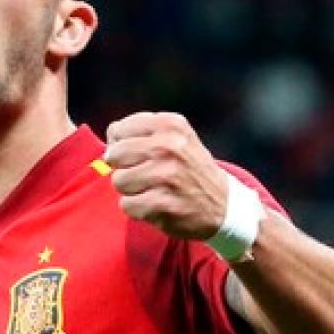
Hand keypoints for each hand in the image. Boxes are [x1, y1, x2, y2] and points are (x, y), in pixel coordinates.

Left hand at [104, 112, 228, 240]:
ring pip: (118, 181)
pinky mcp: (163, 204)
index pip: (117, 130)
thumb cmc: (187, 168)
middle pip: (113, 155)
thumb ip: (139, 132)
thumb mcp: (174, 137)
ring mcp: (167, 176)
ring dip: (131, 190)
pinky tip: (157, 205)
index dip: (121, 146)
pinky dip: (137, 209)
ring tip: (154, 190)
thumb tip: (109, 138)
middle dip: (124, 168)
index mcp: (170, 125)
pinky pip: (126, 205)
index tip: (140, 155)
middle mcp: (170, 147)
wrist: (224, 205)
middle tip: (146, 175)